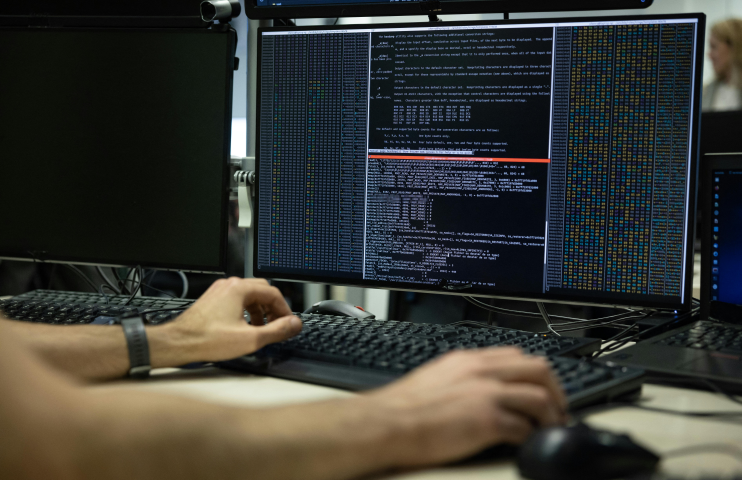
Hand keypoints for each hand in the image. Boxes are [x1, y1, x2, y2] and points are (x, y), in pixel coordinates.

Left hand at [150, 278, 301, 366]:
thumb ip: (277, 331)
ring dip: (260, 311)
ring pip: (249, 295)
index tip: (289, 323)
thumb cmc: (207, 339)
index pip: (273, 293)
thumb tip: (294, 324)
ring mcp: (219, 291)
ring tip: (262, 329)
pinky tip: (246, 327)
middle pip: (262, 291)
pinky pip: (237, 300)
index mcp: (239, 289)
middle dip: (273, 308)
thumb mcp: (250, 339)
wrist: (179, 343)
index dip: (285, 310)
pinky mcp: (212, 300)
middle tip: (278, 324)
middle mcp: (229, 285)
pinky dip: (247, 311)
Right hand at [369, 347, 566, 466]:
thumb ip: (463, 377)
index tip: (541, 388)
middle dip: (555, 390)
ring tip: (549, 429)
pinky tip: (527, 443)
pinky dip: (532, 436)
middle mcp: (482, 372)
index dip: (536, 374)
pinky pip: (525, 427)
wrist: (387, 423)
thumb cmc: (404, 407)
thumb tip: (479, 390)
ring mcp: (487, 394)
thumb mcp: (436, 377)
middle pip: (538, 370)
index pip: (516, 356)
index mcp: (469, 360)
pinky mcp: (488, 420)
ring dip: (551, 416)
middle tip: (557, 410)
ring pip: (540, 396)